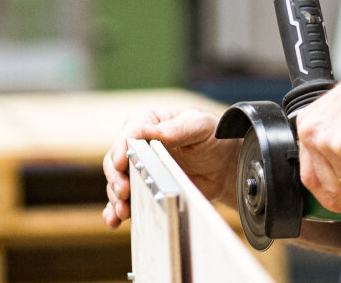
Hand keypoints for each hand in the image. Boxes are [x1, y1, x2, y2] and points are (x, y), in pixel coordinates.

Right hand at [101, 107, 240, 228]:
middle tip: (123, 190)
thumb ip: (175, 128)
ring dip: (116, 196)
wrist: (226, 165)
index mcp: (151, 121)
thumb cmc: (213, 137)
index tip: (122, 162)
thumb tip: (150, 132)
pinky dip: (115, 210)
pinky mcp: (145, 188)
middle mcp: (140, 144)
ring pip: (117, 180)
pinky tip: (114, 220)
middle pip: (116, 158)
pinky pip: (125, 199)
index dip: (122, 146)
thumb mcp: (199, 126)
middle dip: (116, 175)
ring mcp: (140, 167)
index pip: (130, 130)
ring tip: (123, 211)